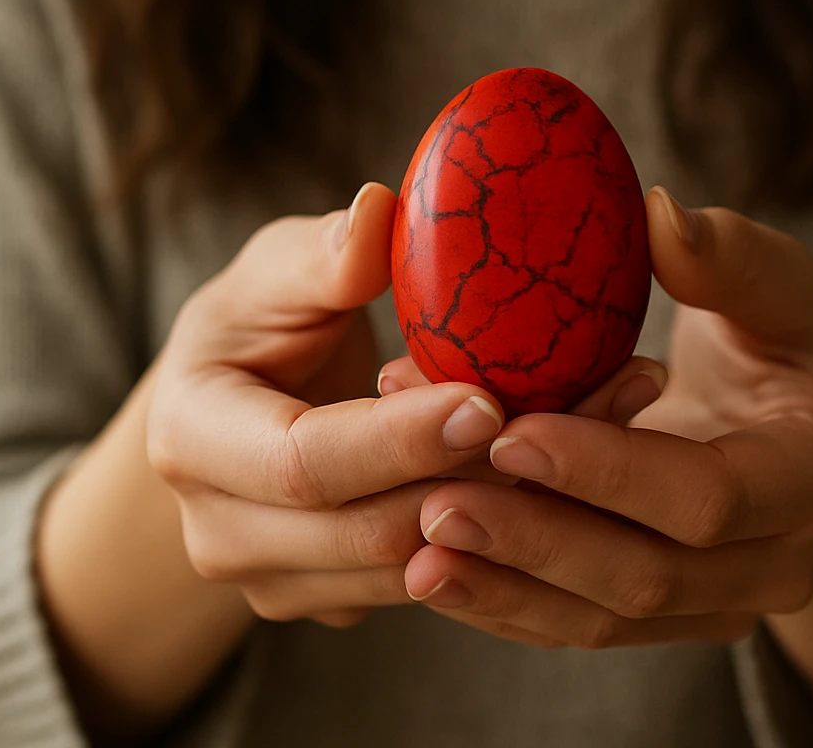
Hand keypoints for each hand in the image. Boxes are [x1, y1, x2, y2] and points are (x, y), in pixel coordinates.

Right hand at [146, 181, 667, 627]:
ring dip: (528, 502)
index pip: (306, 462)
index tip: (492, 398)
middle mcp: (223, 534)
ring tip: (621, 411)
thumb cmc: (258, 327)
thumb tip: (378, 212)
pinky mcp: (341, 600)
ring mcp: (280, 584)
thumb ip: (320, 256)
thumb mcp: (273, 275)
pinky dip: (517, 523)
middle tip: (602, 403)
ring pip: (425, 566)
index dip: (403, 436)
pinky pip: (443, 576)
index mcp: (190, 440)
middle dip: (490, 475)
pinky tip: (587, 459)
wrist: (234, 414)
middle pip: (376, 530)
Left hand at [403, 188, 812, 658]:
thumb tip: (658, 215)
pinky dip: (507, 602)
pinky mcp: (673, 617)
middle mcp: (783, 560)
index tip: (511, 431)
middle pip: (652, 576)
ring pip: (609, 618)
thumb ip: (726, 256)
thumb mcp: (780, 282)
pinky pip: (583, 626)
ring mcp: (728, 601)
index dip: (610, 471)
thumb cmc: (788, 333)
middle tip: (435, 503)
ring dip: (508, 586)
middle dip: (538, 542)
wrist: (804, 418)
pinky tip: (435, 570)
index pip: (712, 495)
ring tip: (417, 552)